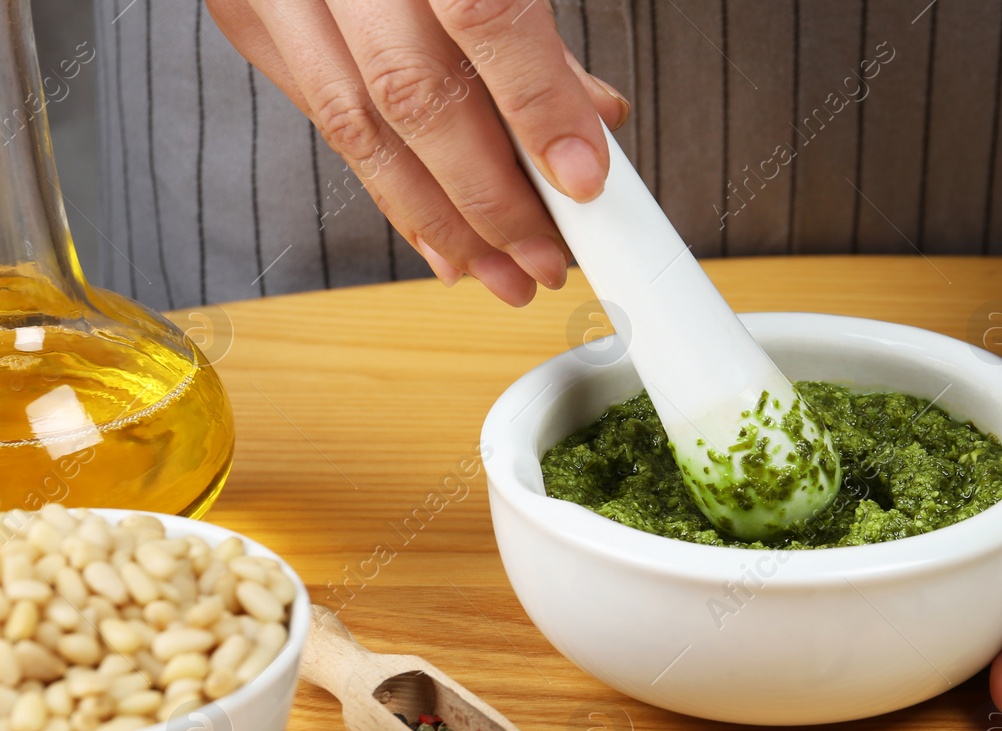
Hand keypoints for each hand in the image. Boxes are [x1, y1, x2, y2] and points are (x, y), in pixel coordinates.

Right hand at [208, 0, 629, 305]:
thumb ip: (535, 27)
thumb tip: (593, 120)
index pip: (482, 13)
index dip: (537, 106)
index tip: (580, 181)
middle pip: (413, 91)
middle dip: (487, 199)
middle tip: (543, 259)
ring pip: (356, 125)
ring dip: (436, 219)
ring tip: (497, 271)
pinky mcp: (246, 10)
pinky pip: (321, 114)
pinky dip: (386, 184)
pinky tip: (435, 233)